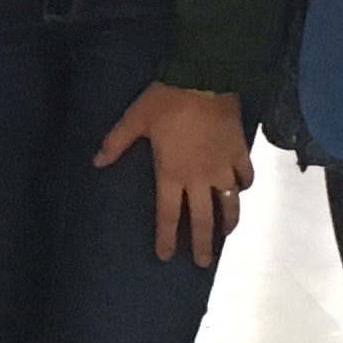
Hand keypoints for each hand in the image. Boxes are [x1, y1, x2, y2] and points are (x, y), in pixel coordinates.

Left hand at [97, 81, 250, 266]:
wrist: (204, 80)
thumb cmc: (166, 101)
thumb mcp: (135, 120)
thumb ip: (116, 143)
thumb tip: (96, 162)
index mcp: (171, 173)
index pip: (168, 214)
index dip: (166, 237)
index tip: (166, 256)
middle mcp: (199, 178)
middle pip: (202, 219)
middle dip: (201, 243)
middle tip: (202, 262)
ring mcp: (223, 167)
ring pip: (229, 203)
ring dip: (228, 221)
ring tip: (226, 234)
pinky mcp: (239, 152)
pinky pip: (245, 176)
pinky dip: (244, 186)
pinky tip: (242, 190)